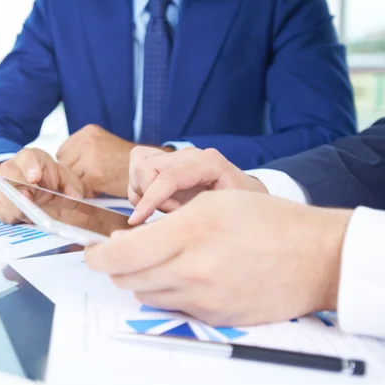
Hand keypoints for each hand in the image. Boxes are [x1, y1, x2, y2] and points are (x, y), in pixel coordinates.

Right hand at [0, 148, 87, 223]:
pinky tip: (22, 220)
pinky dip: (10, 216)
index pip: (29, 157)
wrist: (29, 186)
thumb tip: (75, 197)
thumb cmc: (48, 181)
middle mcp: (12, 167)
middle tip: (29, 199)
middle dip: (18, 187)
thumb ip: (72, 186)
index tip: (35, 177)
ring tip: (31, 215)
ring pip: (2, 193)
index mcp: (31, 158)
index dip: (31, 166)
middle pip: (9, 173)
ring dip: (16, 206)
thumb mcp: (64, 180)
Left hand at [57, 125, 144, 197]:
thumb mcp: (102, 145)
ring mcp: (90, 156)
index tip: (83, 170)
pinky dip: (90, 192)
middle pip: (64, 164)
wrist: (147, 169)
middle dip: (75, 174)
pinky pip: (80, 187)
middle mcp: (87, 141)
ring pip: (71, 176)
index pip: (62, 152)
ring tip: (99, 182)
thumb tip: (61, 166)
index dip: (71, 164)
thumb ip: (81, 150)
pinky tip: (103, 187)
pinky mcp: (94, 173)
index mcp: (88, 131)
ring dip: (82, 184)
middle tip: (93, 177)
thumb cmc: (125, 162)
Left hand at [86, 190, 351, 326]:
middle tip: (126, 252)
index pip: (120, 256)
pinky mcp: (216, 319)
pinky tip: (191, 276)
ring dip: (144, 279)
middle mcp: (193, 270)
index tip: (93, 252)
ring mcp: (205, 300)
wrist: (316, 257)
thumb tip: (128, 241)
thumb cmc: (268, 221)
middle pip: (127, 279)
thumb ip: (165, 222)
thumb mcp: (212, 203)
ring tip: (164, 260)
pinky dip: (171, 293)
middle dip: (118, 266)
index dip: (97, 256)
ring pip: (147, 295)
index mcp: (190, 232)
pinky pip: (175, 309)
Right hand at [127, 146, 266, 224]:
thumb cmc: (242, 209)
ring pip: (138, 165)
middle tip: (171, 214)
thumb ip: (195, 218)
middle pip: (146, 167)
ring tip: (167, 209)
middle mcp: (189, 154)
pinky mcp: (166, 161)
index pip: (168, 177)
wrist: (248, 197)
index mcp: (208, 162)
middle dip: (149, 197)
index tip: (136, 221)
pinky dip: (140, 188)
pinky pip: (138, 166)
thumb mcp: (226, 216)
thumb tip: (165, 230)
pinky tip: (159, 202)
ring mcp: (176, 155)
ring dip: (143, 192)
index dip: (149, 200)